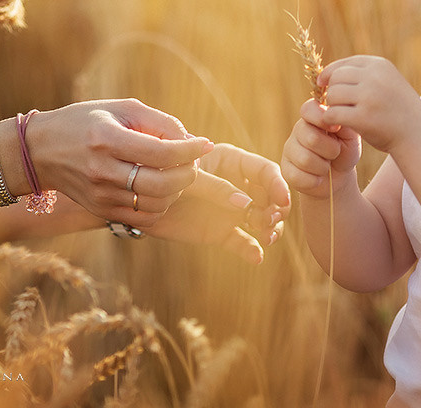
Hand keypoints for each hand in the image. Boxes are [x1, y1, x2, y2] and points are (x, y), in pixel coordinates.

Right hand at [29, 99, 211, 226]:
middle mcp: (102, 170)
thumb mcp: (120, 108)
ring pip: (156, 205)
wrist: (40, 151)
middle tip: (192, 162)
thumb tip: (192, 141)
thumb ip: (159, 122)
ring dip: (177, 191)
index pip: (161, 153)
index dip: (190, 151)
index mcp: (106, 138)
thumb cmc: (86, 122)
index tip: (204, 144)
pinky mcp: (101, 210)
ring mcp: (100, 195)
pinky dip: (161, 206)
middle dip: (188, 174)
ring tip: (176, 174)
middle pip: (161, 185)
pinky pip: (143, 218)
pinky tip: (160, 190)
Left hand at [145, 143, 289, 263]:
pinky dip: (251, 250)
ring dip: (270, 229)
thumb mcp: (189, 177)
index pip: (265, 171)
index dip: (278, 185)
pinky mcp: (221, 232)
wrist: (138, 198)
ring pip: (262, 221)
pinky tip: (256, 257)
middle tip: (267, 221)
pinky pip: (242, 242)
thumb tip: (246, 205)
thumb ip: (217, 188)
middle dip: (276, 210)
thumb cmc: (163, 175)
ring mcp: (231, 210)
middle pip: (270, 198)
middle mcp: (237, 186)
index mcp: (233, 162)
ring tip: (264, 237)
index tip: (281, 201)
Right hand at [281, 99, 360, 198]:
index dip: (322, 119)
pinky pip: (299, 177)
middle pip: (311, 138)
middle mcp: (298, 130)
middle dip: (330, 150)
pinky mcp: (286, 170)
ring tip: (326, 165)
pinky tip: (318, 177)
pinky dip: (315, 180)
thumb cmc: (345, 151)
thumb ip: (343, 122)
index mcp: (313, 117)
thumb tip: (332, 117)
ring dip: (323, 167)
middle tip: (335, 153)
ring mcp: (289, 149)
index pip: (308, 109)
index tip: (336, 129)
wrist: (340, 177)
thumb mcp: (350, 135)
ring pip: (305, 159)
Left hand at [315, 56, 420, 153]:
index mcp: (380, 66)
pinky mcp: (363, 117)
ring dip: (332, 106)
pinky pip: (332, 113)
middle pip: (335, 78)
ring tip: (341, 115)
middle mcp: (375, 77)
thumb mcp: (388, 83)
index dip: (331, 75)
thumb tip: (326, 74)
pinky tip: (338, 125)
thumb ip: (364, 76)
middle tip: (336, 106)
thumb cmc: (398, 111)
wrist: (418, 136)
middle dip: (332, 92)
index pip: (344, 64)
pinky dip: (330, 120)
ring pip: (332, 95)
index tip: (325, 86)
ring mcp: (369, 96)